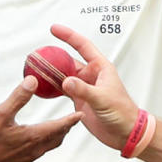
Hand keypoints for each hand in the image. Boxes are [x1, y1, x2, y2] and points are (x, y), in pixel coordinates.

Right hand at [0, 76, 81, 161]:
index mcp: (34, 136)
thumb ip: (18, 97)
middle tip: (71, 120)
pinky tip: (34, 142)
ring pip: (47, 147)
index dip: (70, 120)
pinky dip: (42, 144)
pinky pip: (37, 153)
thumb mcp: (1, 113)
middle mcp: (34, 149)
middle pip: (57, 138)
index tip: (80, 114)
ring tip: (56, 129)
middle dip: (65, 128)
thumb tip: (33, 80)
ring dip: (55, 137)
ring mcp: (27, 159)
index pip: (59, 126)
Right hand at [50, 24, 138, 149]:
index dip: (68, 36)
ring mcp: (84, 87)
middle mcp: (91, 75)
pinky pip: (63, 90)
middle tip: (38, 54)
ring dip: (51, 73)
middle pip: (69, 60)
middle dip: (54, 56)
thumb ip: (83, 90)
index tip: (54, 29)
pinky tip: (43, 86)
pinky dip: (52, 88)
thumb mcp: (102, 99)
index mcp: (100, 68)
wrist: (125, 132)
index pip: (83, 46)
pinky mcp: (79, 99)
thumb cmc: (123, 112)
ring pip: (64, 75)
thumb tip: (66, 81)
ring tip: (36, 68)